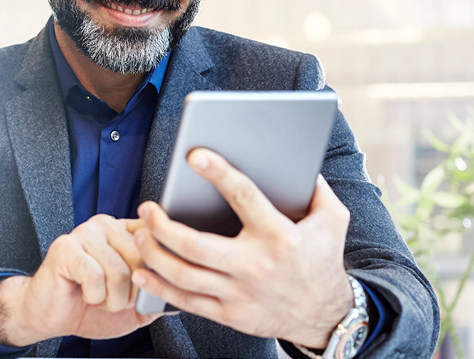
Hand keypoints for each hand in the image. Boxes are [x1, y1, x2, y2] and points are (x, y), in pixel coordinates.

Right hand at [0, 214, 159, 345]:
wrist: (50, 315)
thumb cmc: (90, 306)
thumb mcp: (134, 304)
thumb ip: (158, 294)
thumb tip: (184, 296)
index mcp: (125, 231)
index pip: (156, 238)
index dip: (156, 268)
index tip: (144, 285)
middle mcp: (106, 225)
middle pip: (142, 258)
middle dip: (132, 292)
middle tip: (114, 298)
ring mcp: (84, 233)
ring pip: (120, 271)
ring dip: (112, 299)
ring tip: (99, 298)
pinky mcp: (65, 247)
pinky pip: (95, 276)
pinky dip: (94, 297)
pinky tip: (83, 294)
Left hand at [130, 148, 353, 347]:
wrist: (326, 317)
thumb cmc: (323, 260)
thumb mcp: (332, 220)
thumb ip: (317, 188)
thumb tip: (299, 159)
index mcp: (278, 235)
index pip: (243, 197)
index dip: (218, 174)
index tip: (194, 155)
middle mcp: (256, 265)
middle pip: (196, 245)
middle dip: (163, 226)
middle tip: (146, 207)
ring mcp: (240, 293)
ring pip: (184, 275)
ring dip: (154, 254)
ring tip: (140, 234)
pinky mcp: (230, 315)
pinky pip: (187, 302)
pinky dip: (159, 287)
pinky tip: (143, 271)